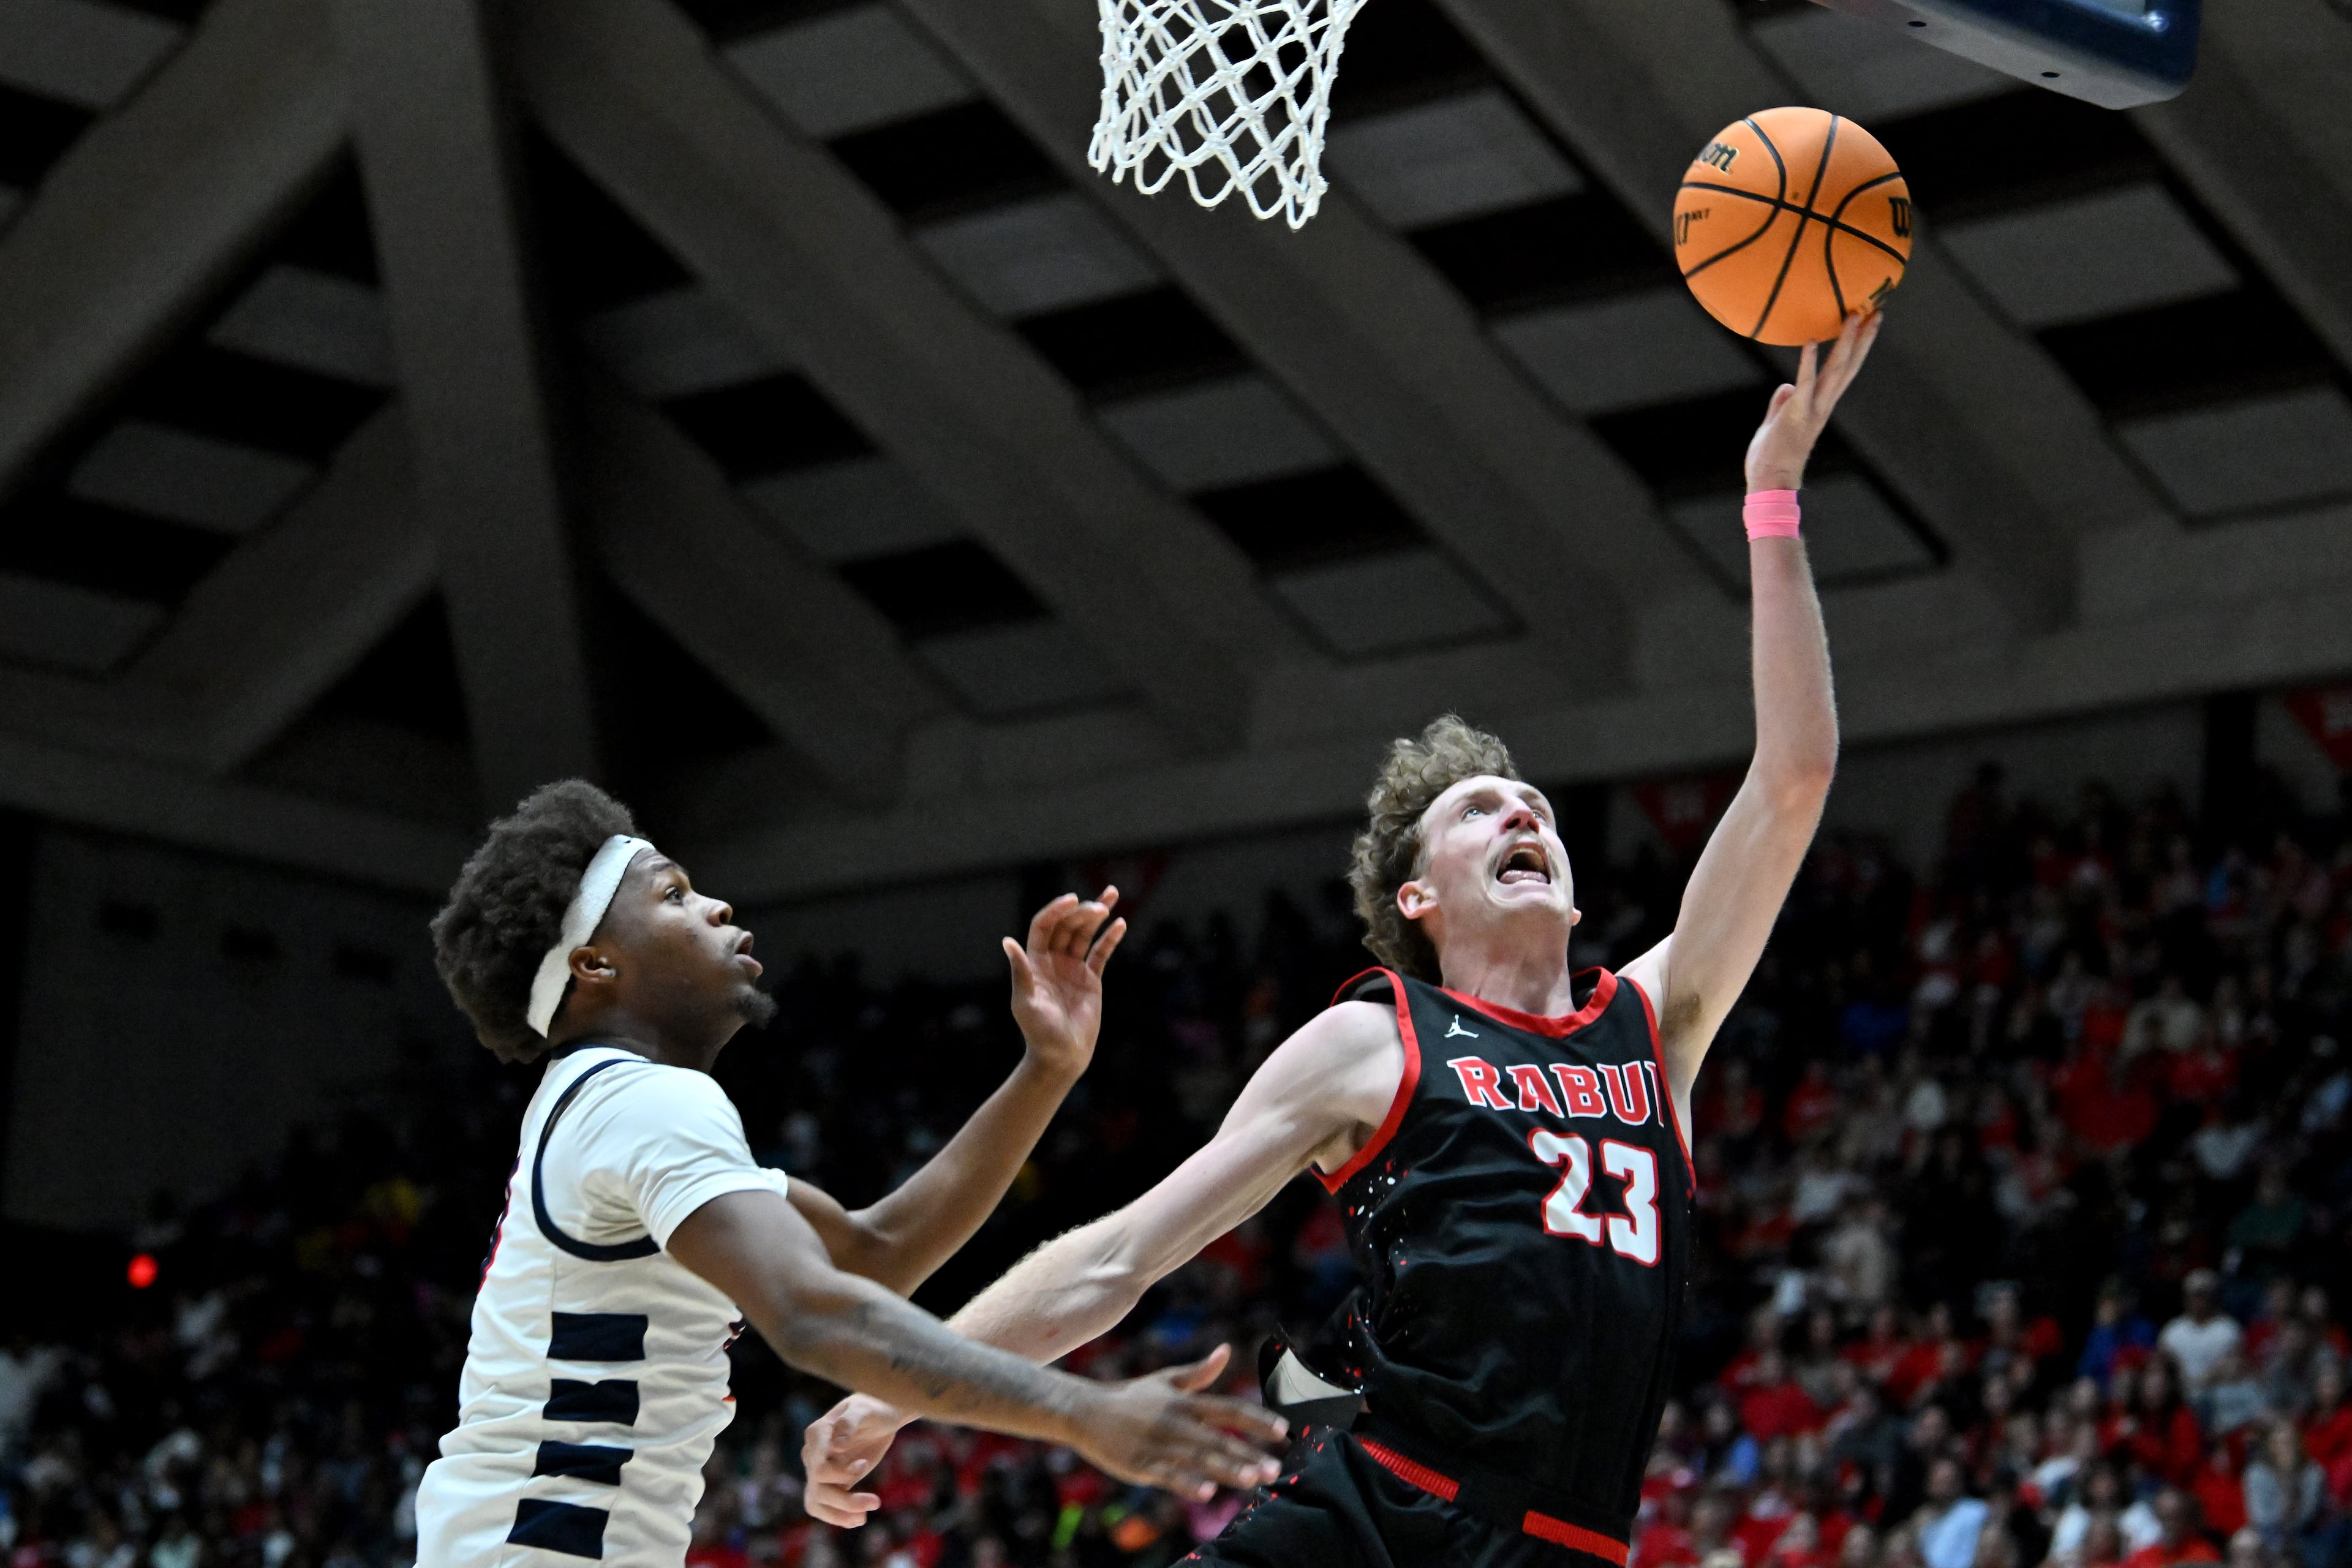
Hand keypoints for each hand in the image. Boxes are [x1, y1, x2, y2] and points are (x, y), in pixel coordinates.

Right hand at [801, 1393, 910, 1527]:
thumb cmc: (873, 1408)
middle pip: (818, 1484)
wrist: (882, 1419)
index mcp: (818, 1433)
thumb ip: (849, 1423)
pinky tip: (858, 1519)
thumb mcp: (865, 1410)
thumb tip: (836, 1444)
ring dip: (840, 1512)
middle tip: (875, 1502)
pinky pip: (824, 1506)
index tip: (863, 1466)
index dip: (839, 1471)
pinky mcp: (831, 1483)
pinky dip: (838, 1516)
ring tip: (864, 1518)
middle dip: (844, 1499)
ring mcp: (819, 1470)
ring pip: (817, 1500)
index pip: (817, 1462)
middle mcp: (813, 1453)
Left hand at [1005, 889, 1126, 1079]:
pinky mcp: (1091, 979)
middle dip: (1082, 912)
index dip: (1056, 910)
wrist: (1061, 1056)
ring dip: (1097, 916)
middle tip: (1098, 906)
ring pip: (1085, 934)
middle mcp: (1053, 960)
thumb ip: (1020, 971)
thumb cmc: (1038, 1033)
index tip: (1071, 899)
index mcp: (1035, 962)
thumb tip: (1007, 941)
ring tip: (1111, 898)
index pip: (1044, 926)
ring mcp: (1073, 968)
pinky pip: (1101, 953)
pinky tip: (1120, 923)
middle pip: (1067, 926)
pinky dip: (1110, 938)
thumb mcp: (1025, 1002)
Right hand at [1061, 1345, 1287, 1500]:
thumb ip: (1199, 1372)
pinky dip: (1187, 1482)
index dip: (1256, 1419)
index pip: (1228, 1409)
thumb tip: (1227, 1350)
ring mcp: (1157, 1443)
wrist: (1085, 1410)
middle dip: (1248, 1454)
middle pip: (1218, 1438)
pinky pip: (1167, 1475)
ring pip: (1198, 1458)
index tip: (1283, 1431)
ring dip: (1226, 1469)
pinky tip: (1207, 1492)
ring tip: (1252, 1480)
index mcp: (1184, 1401)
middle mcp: (1175, 1421)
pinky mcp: (1140, 1464)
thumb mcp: (1165, 1380)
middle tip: (1276, 1469)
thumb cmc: (1131, 1397)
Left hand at [1743, 309, 1882, 493]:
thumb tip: (1786, 385)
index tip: (1864, 325)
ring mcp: (1812, 410)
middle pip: (1847, 366)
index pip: (1842, 372)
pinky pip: (1805, 384)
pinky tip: (1813, 342)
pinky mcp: (1796, 414)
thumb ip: (1782, 403)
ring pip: (1835, 371)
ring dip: (1845, 343)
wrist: (1770, 485)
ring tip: (1854, 316)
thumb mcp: (1775, 424)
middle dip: (1862, 339)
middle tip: (1875, 312)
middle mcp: (1822, 406)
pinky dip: (1808, 363)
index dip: (1854, 348)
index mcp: (1819, 406)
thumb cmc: (1771, 459)